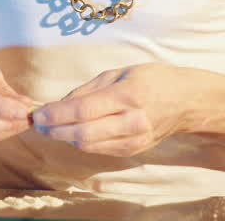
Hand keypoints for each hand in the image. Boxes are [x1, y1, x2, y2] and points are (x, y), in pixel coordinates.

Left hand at [30, 63, 189, 156]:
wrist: (186, 102)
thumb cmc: (153, 80)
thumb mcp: (119, 73)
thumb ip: (88, 89)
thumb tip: (59, 104)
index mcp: (128, 95)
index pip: (84, 110)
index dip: (56, 115)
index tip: (38, 114)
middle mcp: (132, 121)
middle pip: (83, 134)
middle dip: (55, 130)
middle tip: (38, 124)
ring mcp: (134, 140)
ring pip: (89, 145)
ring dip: (64, 138)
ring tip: (50, 128)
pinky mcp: (133, 151)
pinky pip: (100, 149)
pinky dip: (81, 142)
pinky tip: (71, 132)